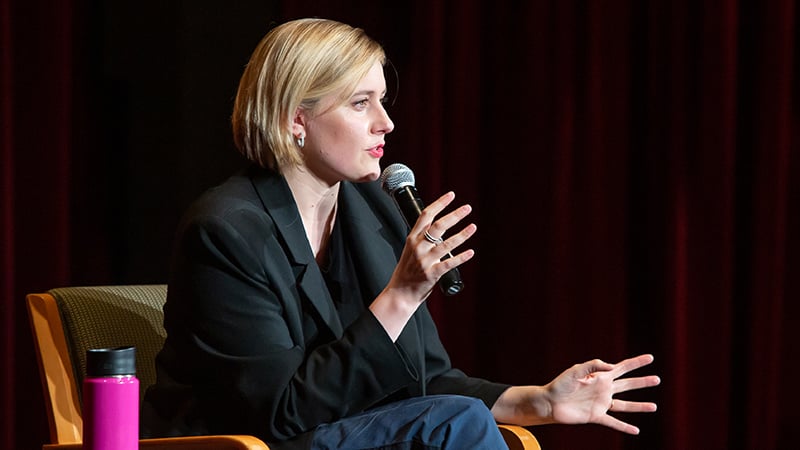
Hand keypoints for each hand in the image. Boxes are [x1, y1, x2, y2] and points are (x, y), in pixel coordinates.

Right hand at [371, 191, 474, 340]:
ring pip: (447, 243)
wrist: (400, 293)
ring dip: (462, 234)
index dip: (439, 203)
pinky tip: (470, 252)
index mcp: (412, 238)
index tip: (451, 195)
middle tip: (467, 208)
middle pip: (438, 226)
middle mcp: (418, 247)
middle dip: (455, 215)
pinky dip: (461, 257)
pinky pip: (449, 263)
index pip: (426, 215)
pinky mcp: (432, 274)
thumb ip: (422, 238)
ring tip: (473, 227)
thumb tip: (440, 226)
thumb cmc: (407, 271)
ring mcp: (425, 261)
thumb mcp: (410, 250)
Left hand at [545, 354, 659, 433]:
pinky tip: (636, 430)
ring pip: (625, 405)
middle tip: (657, 379)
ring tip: (654, 406)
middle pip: (628, 385)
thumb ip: (594, 365)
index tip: (650, 358)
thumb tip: (613, 367)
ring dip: (639, 406)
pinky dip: (624, 427)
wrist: (549, 402)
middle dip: (642, 382)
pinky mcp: (596, 416)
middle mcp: (604, 390)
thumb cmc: (561, 384)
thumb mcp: (576, 370)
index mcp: (600, 377)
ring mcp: (601, 403)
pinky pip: (613, 422)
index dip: (636, 363)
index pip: (622, 368)